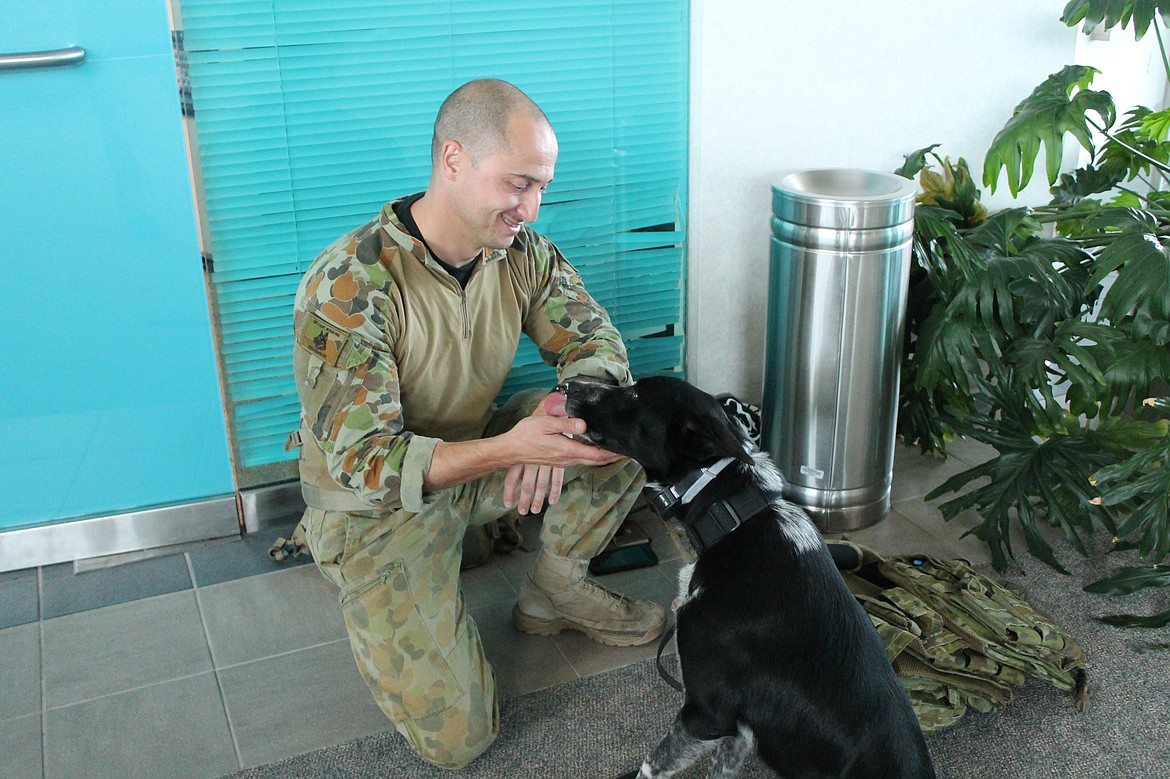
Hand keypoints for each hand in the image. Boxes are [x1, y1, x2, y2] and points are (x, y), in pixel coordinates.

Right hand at [502, 392, 621, 513]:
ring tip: (614, 449)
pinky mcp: (558, 461)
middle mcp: (568, 459)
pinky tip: (594, 450)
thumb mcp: (546, 424)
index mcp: (567, 450)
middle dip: (611, 456)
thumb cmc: (526, 435)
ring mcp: (563, 462)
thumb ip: (566, 424)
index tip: (624, 450)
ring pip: (588, 461)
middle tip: (625, 450)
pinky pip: (580, 460)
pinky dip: (591, 456)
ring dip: (602, 457)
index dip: (612, 454)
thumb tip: (584, 424)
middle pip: (595, 460)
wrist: (511, 450)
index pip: (596, 455)